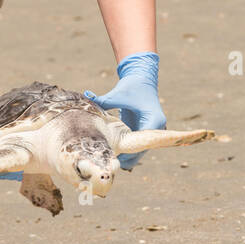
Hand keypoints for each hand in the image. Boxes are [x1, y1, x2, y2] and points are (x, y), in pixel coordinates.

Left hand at [84, 51, 165, 169]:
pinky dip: (127, 151)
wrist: (142, 78)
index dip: (129, 152)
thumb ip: (104, 100)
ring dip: (127, 157)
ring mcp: (152, 130)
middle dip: (127, 158)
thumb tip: (87, 97)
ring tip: (111, 163)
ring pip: (140, 150)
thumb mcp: (118, 94)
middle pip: (142, 149)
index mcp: (153, 119)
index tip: (115, 158)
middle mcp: (157, 127)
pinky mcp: (145, 130)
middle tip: (110, 164)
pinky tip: (114, 157)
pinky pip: (136, 145)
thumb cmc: (131, 86)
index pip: (143, 142)